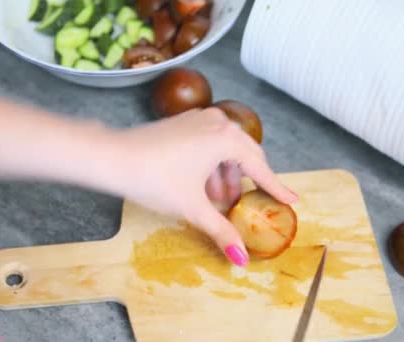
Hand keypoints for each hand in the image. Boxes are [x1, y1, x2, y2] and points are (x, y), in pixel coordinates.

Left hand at [113, 108, 297, 265]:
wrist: (113, 157)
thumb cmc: (154, 178)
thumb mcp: (193, 207)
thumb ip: (221, 231)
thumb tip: (241, 258)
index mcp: (226, 137)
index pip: (259, 167)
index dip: (275, 187)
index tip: (291, 199)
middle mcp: (217, 122)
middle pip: (244, 156)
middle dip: (245, 184)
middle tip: (248, 207)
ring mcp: (198, 119)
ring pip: (224, 151)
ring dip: (225, 177)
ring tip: (218, 204)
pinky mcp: (183, 123)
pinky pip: (208, 144)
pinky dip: (211, 166)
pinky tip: (201, 187)